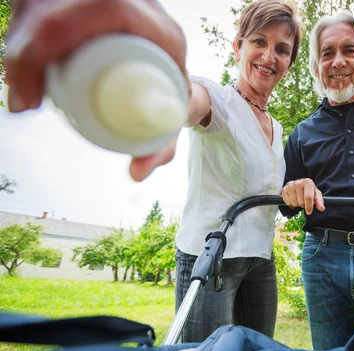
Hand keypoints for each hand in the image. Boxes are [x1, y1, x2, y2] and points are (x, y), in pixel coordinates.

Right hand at [5, 0, 189, 180]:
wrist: (175, 70)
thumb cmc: (171, 95)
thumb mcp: (171, 120)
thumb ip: (160, 149)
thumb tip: (136, 173)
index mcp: (158, 28)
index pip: (97, 13)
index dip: (48, 46)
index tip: (32, 100)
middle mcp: (134, 1)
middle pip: (59, 6)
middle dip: (24, 50)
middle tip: (24, 100)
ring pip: (43, 3)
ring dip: (21, 41)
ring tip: (25, 85)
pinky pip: (40, 4)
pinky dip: (24, 30)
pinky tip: (23, 57)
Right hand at [281, 179, 324, 214]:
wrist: (299, 185)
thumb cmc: (309, 191)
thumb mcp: (316, 194)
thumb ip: (319, 201)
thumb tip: (322, 208)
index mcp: (307, 182)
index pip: (308, 197)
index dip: (309, 206)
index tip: (309, 212)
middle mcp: (298, 182)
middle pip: (301, 202)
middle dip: (303, 205)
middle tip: (304, 202)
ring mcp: (290, 186)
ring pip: (294, 203)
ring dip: (297, 204)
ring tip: (299, 200)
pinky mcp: (284, 190)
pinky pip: (288, 203)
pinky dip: (291, 204)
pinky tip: (294, 199)